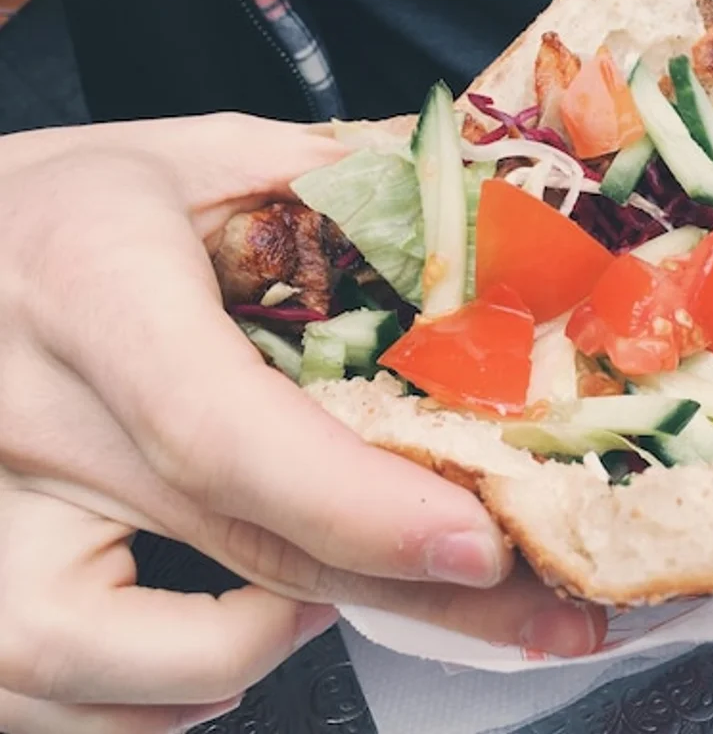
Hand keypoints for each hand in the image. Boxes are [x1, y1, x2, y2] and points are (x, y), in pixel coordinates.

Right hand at [0, 115, 603, 733]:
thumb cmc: (57, 203)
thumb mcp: (193, 158)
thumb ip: (336, 188)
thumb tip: (484, 222)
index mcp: (95, 283)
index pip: (223, 428)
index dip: (359, 505)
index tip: (478, 544)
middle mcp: (28, 411)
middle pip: (234, 546)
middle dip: (407, 593)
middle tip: (535, 608)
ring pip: (119, 663)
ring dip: (271, 648)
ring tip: (354, 593)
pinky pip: (53, 697)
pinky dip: (163, 697)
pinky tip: (241, 636)